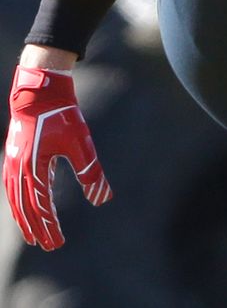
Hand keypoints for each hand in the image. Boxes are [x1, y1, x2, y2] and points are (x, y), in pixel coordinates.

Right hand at [3, 65, 111, 249]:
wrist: (40, 90)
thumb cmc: (61, 115)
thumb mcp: (80, 142)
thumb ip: (90, 171)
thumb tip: (103, 198)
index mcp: (34, 169)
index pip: (41, 208)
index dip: (50, 227)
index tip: (58, 242)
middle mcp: (19, 169)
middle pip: (26, 209)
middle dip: (38, 229)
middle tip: (48, 246)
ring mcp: (13, 162)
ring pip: (16, 200)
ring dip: (25, 219)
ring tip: (33, 234)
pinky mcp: (14, 154)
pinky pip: (12, 186)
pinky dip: (18, 201)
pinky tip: (28, 205)